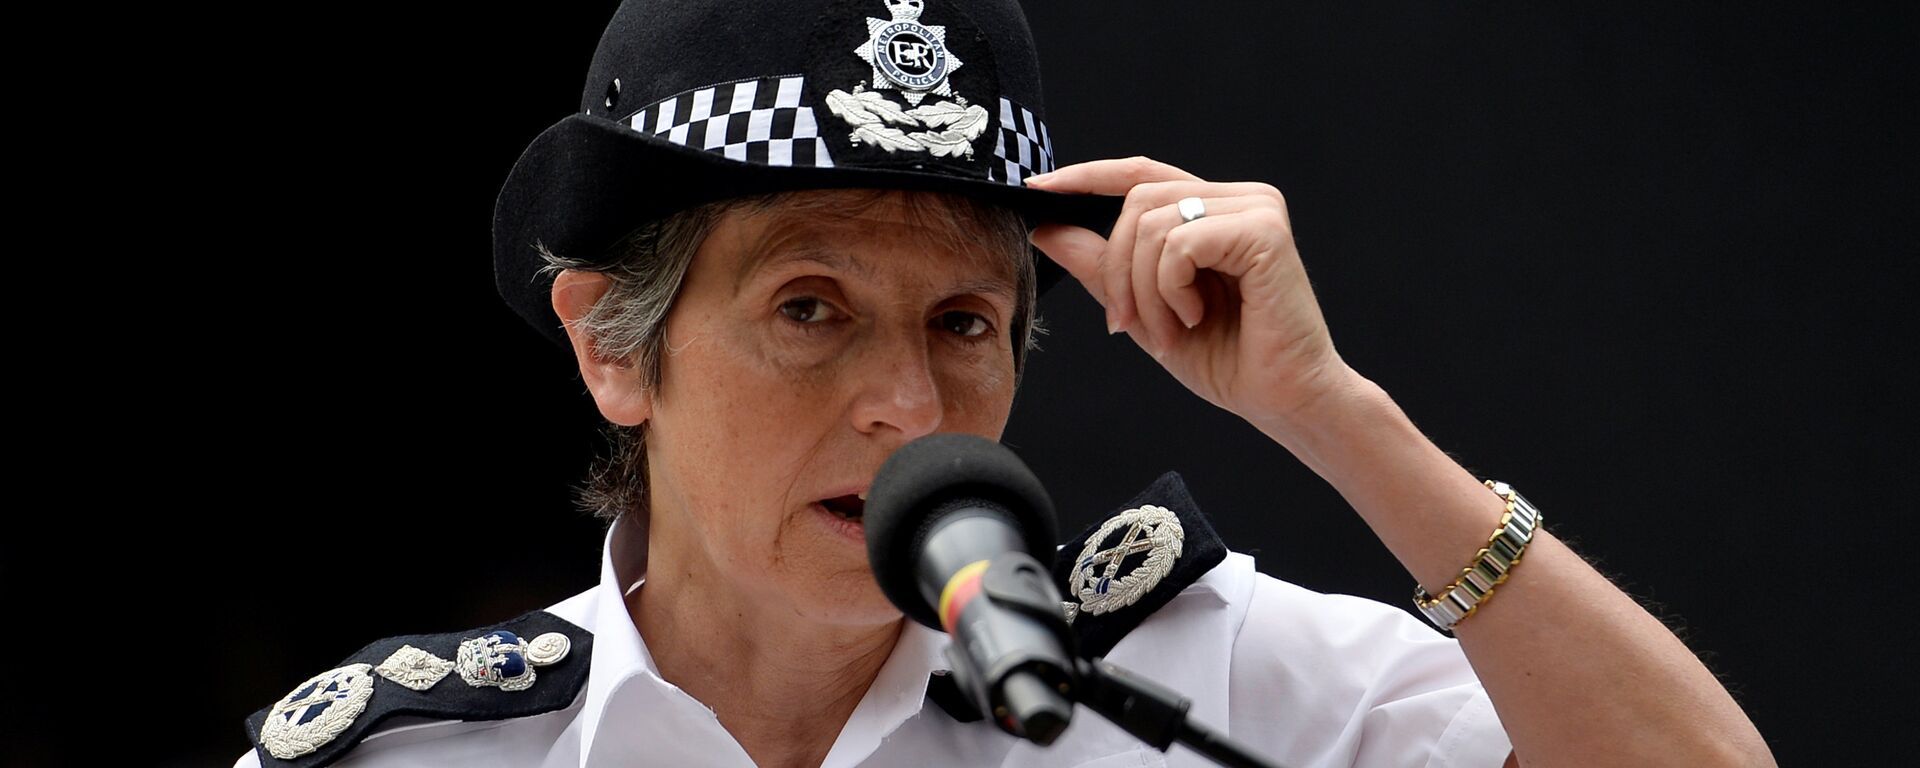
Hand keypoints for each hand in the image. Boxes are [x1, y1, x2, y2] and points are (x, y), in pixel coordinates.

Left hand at [1025, 157, 1359, 433]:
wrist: (1284, 400)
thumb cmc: (1228, 359)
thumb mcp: (1145, 311)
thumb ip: (1102, 268)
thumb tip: (1046, 228)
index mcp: (1214, 209)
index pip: (1140, 173)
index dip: (1086, 176)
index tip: (1036, 189)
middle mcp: (1238, 198)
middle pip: (1136, 201)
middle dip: (1116, 269)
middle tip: (1125, 323)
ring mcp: (1256, 207)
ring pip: (1151, 223)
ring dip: (1143, 291)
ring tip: (1169, 332)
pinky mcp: (1265, 229)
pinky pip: (1180, 243)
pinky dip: (1170, 289)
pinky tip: (1195, 318)